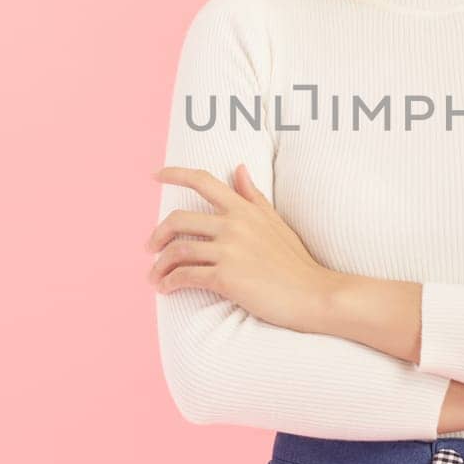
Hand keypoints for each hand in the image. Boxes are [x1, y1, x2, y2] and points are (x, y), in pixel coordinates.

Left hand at [146, 164, 334, 332]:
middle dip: (157, 234)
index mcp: (244, 209)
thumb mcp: (276, 222)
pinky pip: (185, 276)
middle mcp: (234, 225)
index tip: (156, 175)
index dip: (174, 173)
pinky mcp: (226, 278)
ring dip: (159, 265)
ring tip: (155, 277)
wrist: (313, 294)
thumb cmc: (296, 262)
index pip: (202, 181)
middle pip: (178, 219)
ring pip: (176, 251)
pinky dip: (170, 283)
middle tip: (150, 247)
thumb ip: (253, 197)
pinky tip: (167, 289)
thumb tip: (239, 168)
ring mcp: (229, 251)